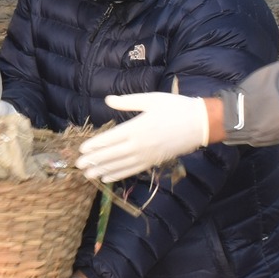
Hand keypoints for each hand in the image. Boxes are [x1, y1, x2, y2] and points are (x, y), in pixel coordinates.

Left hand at [75, 92, 216, 181]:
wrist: (199, 124)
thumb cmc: (175, 108)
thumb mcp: (150, 99)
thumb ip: (127, 102)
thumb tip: (108, 100)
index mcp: (137, 127)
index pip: (110, 139)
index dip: (95, 145)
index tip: (82, 149)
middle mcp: (139, 144)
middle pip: (111, 155)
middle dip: (94, 160)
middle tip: (78, 165)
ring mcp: (146, 155)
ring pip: (120, 165)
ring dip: (103, 170)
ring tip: (88, 175)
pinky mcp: (153, 162)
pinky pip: (132, 171)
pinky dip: (118, 175)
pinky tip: (107, 178)